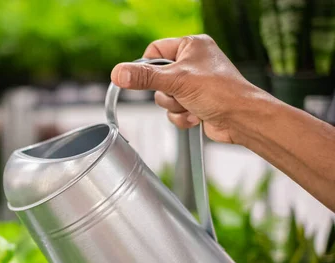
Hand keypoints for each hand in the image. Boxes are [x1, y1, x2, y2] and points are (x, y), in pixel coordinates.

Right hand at [110, 34, 264, 143]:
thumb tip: (118, 73)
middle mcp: (193, 62)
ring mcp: (195, 84)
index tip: (144, 79)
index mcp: (191, 46)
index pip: (154, 51)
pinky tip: (197, 115)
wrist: (242, 119)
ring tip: (192, 105)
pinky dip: (182, 116)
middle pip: (157, 78)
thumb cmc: (220, 92)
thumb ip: (144, 77)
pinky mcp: (196, 102)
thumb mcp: (176, 81)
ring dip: (175, 106)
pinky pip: (174, 111)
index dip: (147, 67)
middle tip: (180, 93)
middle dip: (166, 93)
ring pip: (164, 97)